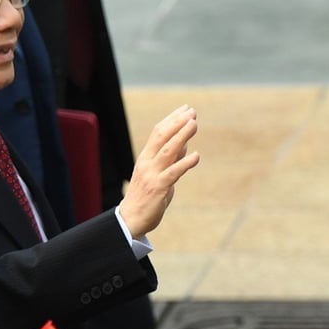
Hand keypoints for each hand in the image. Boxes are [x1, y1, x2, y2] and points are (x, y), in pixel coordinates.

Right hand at [119, 105, 199, 237]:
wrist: (131, 219)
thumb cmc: (145, 197)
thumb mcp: (158, 174)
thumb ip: (170, 160)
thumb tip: (185, 144)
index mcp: (145, 158)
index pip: (158, 133)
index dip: (172, 119)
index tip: (186, 109)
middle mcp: (147, 162)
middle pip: (161, 137)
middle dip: (177, 123)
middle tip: (192, 112)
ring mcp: (152, 174)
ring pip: (168, 150)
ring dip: (182, 136)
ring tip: (194, 124)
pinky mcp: (158, 187)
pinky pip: (173, 173)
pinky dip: (185, 163)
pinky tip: (196, 156)